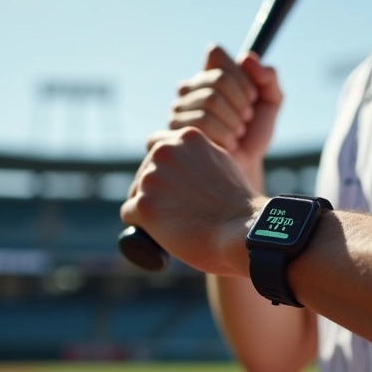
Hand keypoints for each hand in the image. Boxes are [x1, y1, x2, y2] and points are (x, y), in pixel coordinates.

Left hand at [122, 127, 265, 276]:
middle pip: (144, 171)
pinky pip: (129, 213)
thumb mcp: (223, 164)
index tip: (171, 183)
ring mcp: (152, 178)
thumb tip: (189, 165)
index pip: (156, 144)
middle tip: (173, 210)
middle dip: (154, 189)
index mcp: (187, 138)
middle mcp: (165, 152)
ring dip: (148, 206)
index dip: (162, 166)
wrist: (243, 231)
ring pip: (136, 193)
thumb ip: (202, 157)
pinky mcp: (143, 205)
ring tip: (171, 223)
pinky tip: (158, 233)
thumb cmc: (239, 206)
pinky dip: (141, 225)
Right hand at [148, 45, 283, 186]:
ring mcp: (177, 111)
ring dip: (234, 122)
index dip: (241, 77)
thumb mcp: (271, 103)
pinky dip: (222, 136)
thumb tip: (246, 57)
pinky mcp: (171, 133)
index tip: (252, 97)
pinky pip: (200, 123)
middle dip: (242, 104)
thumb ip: (268, 77)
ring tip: (236, 136)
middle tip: (246, 122)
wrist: (244, 171)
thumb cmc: (253, 135)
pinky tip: (225, 147)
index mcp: (206, 75)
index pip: (216, 55)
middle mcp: (187, 90)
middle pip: (218, 79)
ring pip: (210, 101)